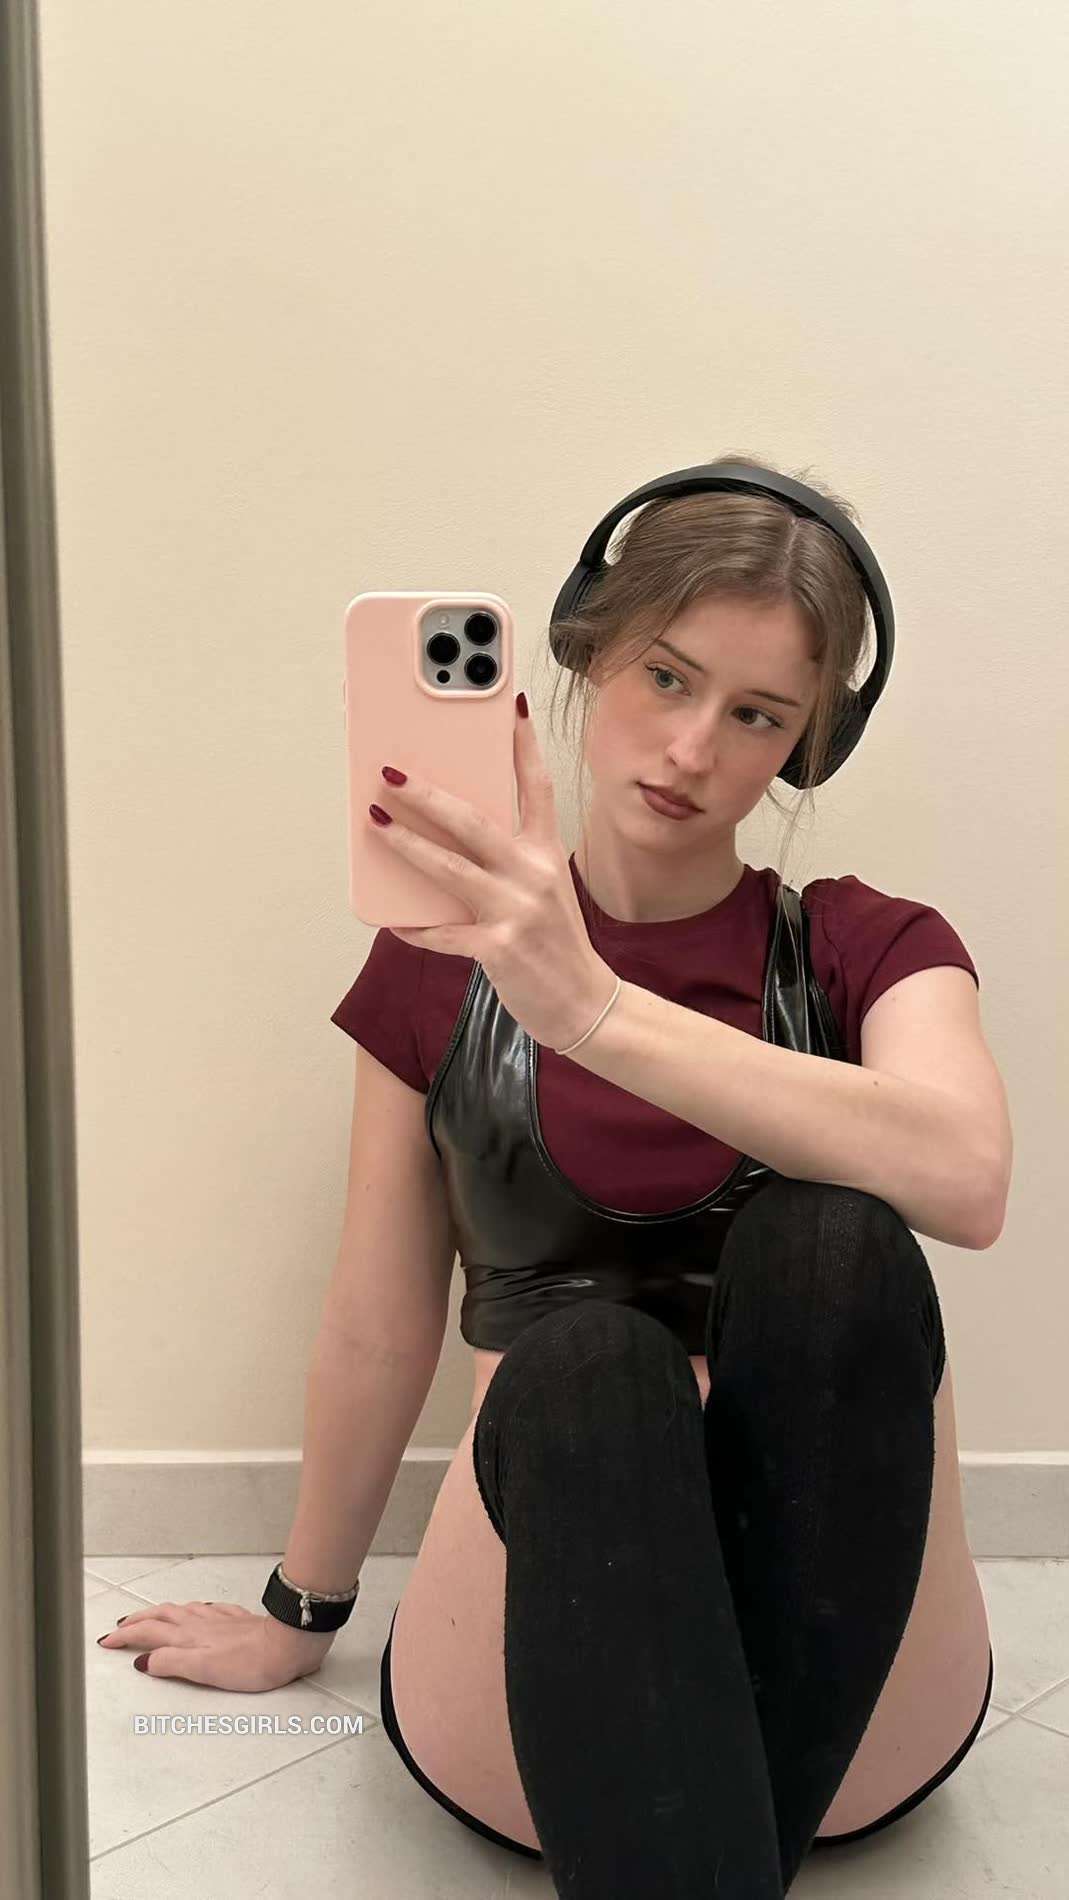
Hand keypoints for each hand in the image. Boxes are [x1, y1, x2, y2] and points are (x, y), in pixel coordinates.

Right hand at [96, 1600, 335, 1692]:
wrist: (287, 1644)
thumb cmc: (252, 1661)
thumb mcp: (204, 1669)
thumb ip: (172, 1663)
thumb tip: (144, 1661)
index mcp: (188, 1636)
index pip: (148, 1632)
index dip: (126, 1636)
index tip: (108, 1641)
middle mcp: (200, 1623)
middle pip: (160, 1616)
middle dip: (136, 1621)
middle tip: (119, 1628)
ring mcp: (218, 1619)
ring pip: (179, 1610)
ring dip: (158, 1613)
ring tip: (147, 1617)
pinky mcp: (235, 1619)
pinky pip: (204, 1610)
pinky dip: (189, 1611)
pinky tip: (195, 1612)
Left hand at [371, 691, 615, 1052]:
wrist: (587, 1006)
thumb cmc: (558, 946)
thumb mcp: (547, 892)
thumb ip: (511, 863)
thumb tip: (453, 840)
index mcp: (548, 854)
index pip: (537, 786)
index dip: (523, 744)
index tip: (510, 705)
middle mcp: (534, 874)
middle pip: (473, 820)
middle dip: (427, 793)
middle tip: (390, 772)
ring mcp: (516, 910)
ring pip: (449, 867)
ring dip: (406, 843)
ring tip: (375, 821)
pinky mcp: (498, 947)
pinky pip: (442, 932)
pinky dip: (414, 927)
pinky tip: (391, 919)